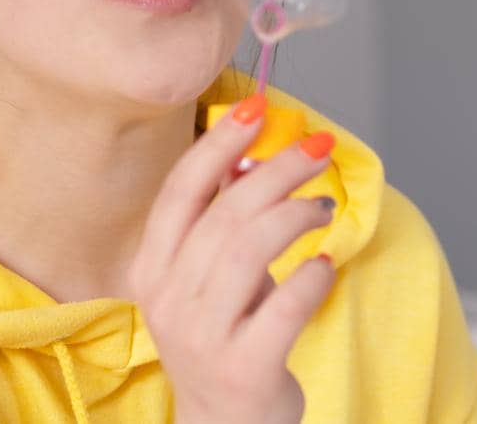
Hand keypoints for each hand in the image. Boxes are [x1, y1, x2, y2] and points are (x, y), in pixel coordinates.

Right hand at [128, 95, 338, 423]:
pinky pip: (283, 305)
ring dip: (296, 214)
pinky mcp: (243, 369)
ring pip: (250, 250)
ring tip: (324, 207)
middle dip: (278, 168)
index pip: (181, 191)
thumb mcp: (210, 275)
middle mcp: (168, 300)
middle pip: (225, 213)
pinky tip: (324, 265)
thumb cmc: (223, 337)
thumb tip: (253, 148)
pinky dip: (312, 276)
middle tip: (317, 148)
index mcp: (152, 268)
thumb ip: (223, 217)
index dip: (218, 143)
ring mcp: (202, 337)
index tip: (256, 106)